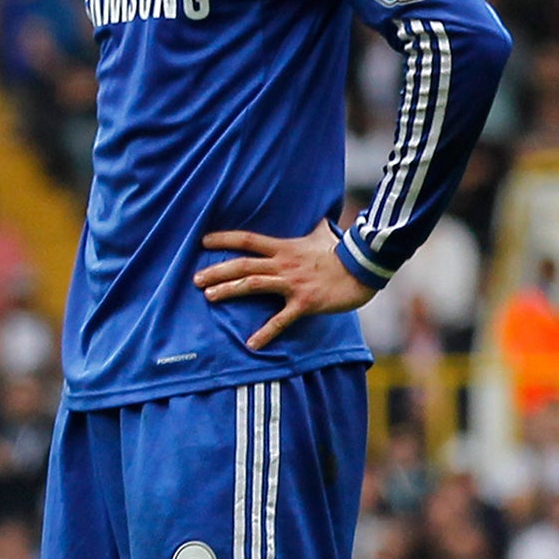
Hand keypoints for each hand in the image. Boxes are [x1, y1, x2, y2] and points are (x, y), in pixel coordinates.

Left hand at [194, 220, 376, 350]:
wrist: (363, 268)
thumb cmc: (341, 252)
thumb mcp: (322, 234)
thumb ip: (314, 226)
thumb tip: (319, 215)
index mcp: (283, 248)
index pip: (247, 240)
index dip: (224, 239)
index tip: (203, 241)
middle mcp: (283, 264)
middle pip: (242, 265)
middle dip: (217, 271)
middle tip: (195, 279)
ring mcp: (292, 283)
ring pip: (253, 285)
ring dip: (229, 291)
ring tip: (209, 297)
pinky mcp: (304, 303)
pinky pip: (281, 320)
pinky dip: (265, 332)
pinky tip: (251, 343)